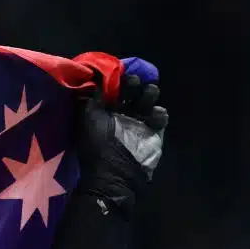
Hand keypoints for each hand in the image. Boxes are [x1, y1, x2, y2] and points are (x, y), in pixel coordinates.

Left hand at [76, 58, 166, 211]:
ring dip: (148, 94)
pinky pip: (161, 116)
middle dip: (134, 84)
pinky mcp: (154, 131)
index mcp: (104, 109)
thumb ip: (93, 97)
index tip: (119, 72)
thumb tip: (95, 77)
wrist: (114, 176)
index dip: (117, 78)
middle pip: (132, 90)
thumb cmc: (97, 146)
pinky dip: (159, 114)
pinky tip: (154, 117)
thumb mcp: (88, 118)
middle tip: (133, 84)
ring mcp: (139, 121)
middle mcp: (122, 113)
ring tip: (147, 95)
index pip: (113, 87)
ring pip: (148, 99)